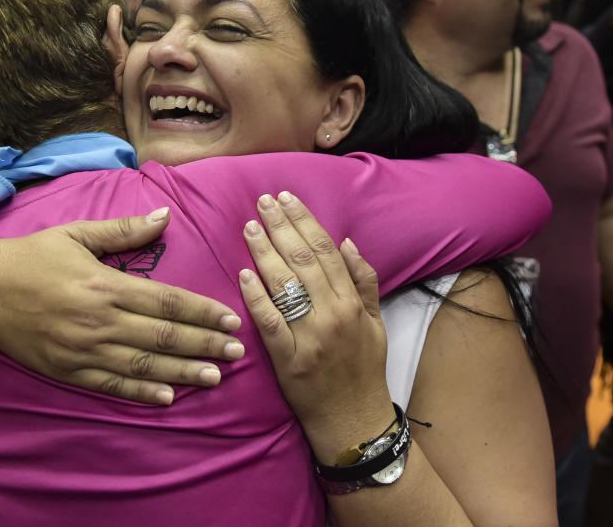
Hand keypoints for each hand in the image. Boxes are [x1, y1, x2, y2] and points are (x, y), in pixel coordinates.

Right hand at [0, 208, 244, 404]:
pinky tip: (168, 398)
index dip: (203, 312)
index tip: (231, 319)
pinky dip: (141, 394)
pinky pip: (111, 386)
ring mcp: (83, 350)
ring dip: (184, 373)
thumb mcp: (76, 234)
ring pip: (144, 366)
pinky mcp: (67, 370)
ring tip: (215, 377)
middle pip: (164, 337)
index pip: (167, 301)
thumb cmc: (29, 258)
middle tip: (238, 352)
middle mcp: (99, 321)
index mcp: (106, 284)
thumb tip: (165, 216)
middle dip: (204, 345)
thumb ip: (123, 230)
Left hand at [238, 192, 394, 461]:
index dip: (305, 221)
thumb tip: (348, 242)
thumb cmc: (363, 369)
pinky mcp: (289, 359)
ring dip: (265, 251)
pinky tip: (243, 273)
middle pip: (303, 260)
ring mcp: (310, 337)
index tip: (286, 199)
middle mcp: (333, 315)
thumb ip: (364, 282)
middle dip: (280, 226)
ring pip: (285, 285)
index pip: (326, 251)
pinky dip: (256, 297)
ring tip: (249, 226)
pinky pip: (270, 322)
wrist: (355, 420)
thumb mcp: (376, 323)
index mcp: (352, 303)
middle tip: (262, 201)